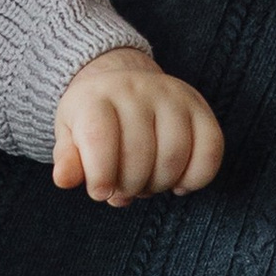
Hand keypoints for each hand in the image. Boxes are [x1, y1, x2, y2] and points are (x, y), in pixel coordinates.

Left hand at [52, 47, 223, 203]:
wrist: (122, 83)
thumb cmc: (93, 119)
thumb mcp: (70, 135)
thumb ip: (68, 159)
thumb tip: (64, 180)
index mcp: (97, 97)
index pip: (100, 139)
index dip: (100, 176)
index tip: (100, 192)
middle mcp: (136, 89)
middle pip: (139, 155)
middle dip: (130, 186)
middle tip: (124, 187)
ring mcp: (172, 95)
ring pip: (174, 157)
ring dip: (160, 185)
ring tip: (146, 182)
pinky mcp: (199, 106)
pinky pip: (211, 150)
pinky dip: (196, 178)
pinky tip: (178, 182)